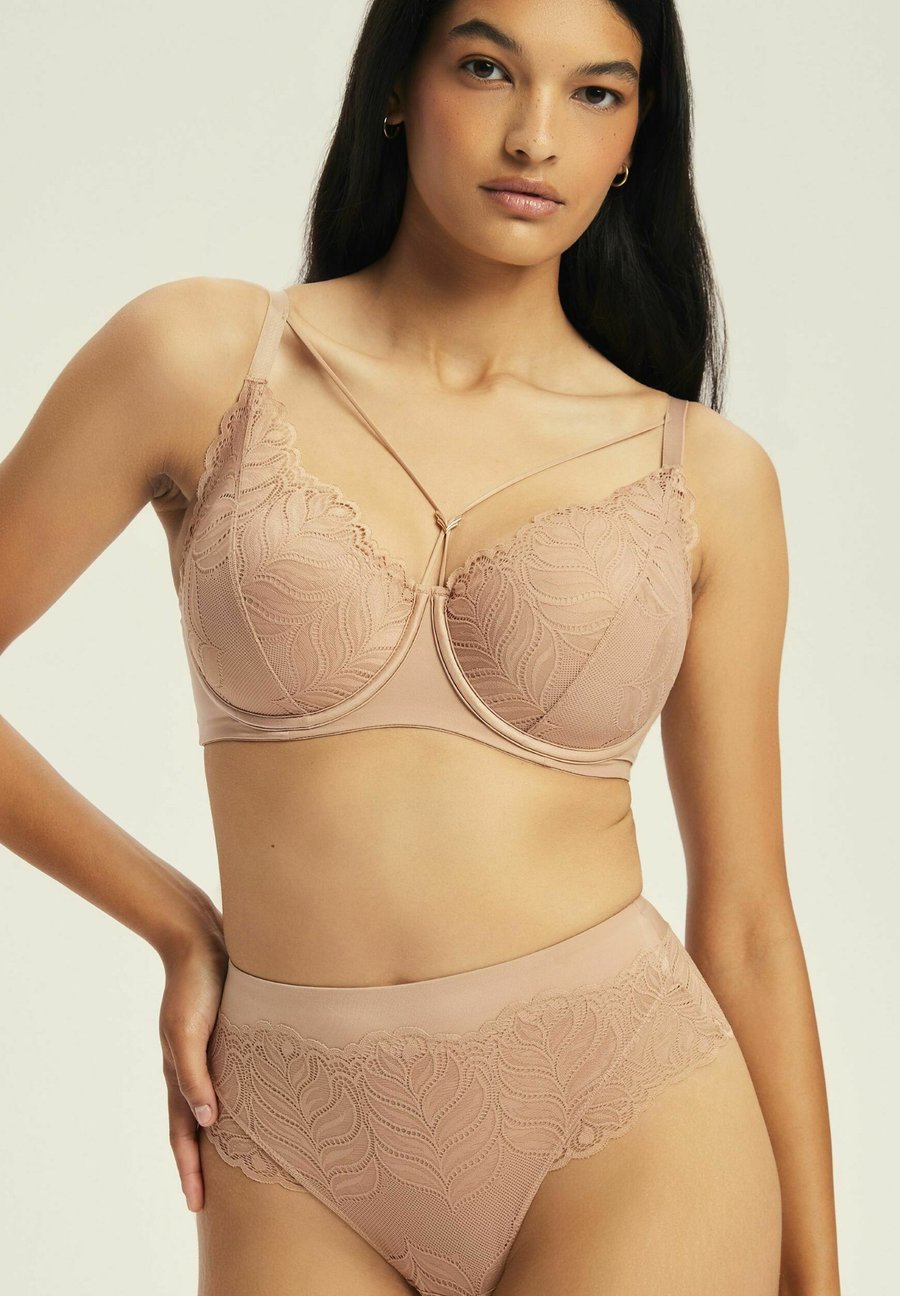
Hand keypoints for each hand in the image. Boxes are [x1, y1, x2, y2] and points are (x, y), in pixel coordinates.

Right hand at [158, 929, 228, 1211]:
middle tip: (209, 1202)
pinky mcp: (227, 1035)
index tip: (196, 1206)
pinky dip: (235, 1102)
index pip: (183, 1134)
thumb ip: (194, 1075)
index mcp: (179, 1072)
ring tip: (233, 1166)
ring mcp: (208, 1052)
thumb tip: (207, 1122)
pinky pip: (230, 1079)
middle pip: (194, 1129)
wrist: (200, 937)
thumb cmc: (195, 983)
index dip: (189, 1170)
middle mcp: (192, 1068)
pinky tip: (253, 1108)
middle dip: (200, 1165)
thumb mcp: (188, 1030)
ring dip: (218, 1138)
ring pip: (212, 1106)